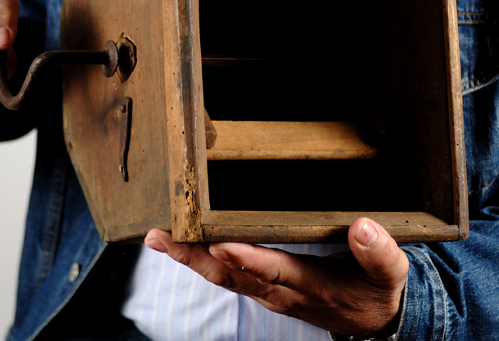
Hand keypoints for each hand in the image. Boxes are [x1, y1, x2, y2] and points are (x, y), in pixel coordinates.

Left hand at [145, 217, 407, 337]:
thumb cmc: (376, 290)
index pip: (272, 270)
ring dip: (190, 258)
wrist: (372, 321)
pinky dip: (201, 259)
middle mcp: (281, 290)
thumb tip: (363, 226)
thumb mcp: (389, 274)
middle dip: (195, 257)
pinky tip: (182, 243)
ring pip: (223, 276)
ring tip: (160, 237)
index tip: (220, 246)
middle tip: (165, 238)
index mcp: (310, 285)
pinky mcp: (264, 285)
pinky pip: (226, 274)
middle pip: (231, 275)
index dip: (246, 259)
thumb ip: (379, 252)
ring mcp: (269, 291)